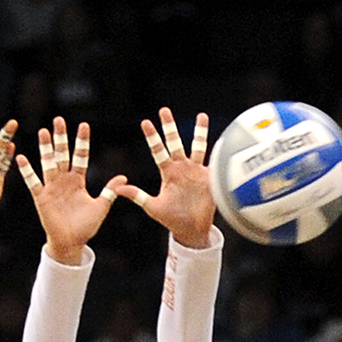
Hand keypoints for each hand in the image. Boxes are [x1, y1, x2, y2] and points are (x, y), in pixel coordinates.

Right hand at [16, 117, 125, 263]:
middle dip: (61, 138)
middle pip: (62, 154)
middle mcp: (64, 181)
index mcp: (78, 181)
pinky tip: (21, 157)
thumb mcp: (101, 207)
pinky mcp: (41, 197)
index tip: (83, 124)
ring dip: (46, 148)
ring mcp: (51, 188)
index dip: (82, 141)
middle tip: (59, 119)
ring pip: (48, 163)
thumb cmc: (86, 226)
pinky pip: (33, 182)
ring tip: (43, 131)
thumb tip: (124, 178)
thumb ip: (110, 191)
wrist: (71, 243)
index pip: (80, 156)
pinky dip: (27, 171)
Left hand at [115, 107, 215, 249]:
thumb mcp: (152, 207)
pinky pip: (215, 162)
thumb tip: (117, 189)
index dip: (152, 137)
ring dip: (200, 132)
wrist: (191, 230)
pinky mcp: (210, 179)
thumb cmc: (171, 219)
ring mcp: (196, 171)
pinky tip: (223, 141)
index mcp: (168, 172)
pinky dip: (219, 152)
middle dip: (169, 127)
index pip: (158, 150)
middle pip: (175, 142)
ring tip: (202, 116)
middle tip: (163, 110)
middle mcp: (181, 168)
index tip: (145, 122)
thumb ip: (137, 196)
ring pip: (198, 147)